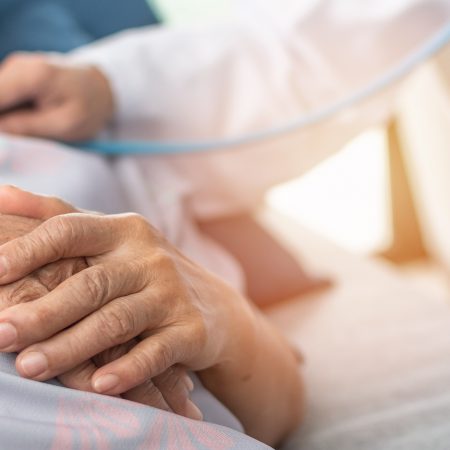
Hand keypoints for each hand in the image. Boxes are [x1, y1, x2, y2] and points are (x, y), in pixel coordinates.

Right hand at [0, 53, 113, 139]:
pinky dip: (9, 111)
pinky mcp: (16, 75)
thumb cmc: (89, 108)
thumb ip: (25, 127)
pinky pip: (3, 96)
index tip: (6, 141)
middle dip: (3, 121)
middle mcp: (18, 65)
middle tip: (23, 135)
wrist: (102, 88)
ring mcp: (15, 67)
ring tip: (34, 127)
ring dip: (6, 117)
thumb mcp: (63, 125)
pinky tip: (28, 120)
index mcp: (32, 76)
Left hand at [0, 187, 303, 445]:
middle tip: (1, 334)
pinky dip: (128, 369)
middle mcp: (150, 258)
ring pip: (118, 320)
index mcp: (125, 231)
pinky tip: (99, 386)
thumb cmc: (146, 271)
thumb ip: (60, 217)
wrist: (213, 304)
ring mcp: (173, 294)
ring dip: (73, 346)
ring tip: (30, 367)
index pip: (72, 230)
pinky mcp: (191, 330)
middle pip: (91, 284)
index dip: (30, 248)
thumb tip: (1, 193)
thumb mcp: (112, 238)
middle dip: (44, 312)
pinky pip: (157, 352)